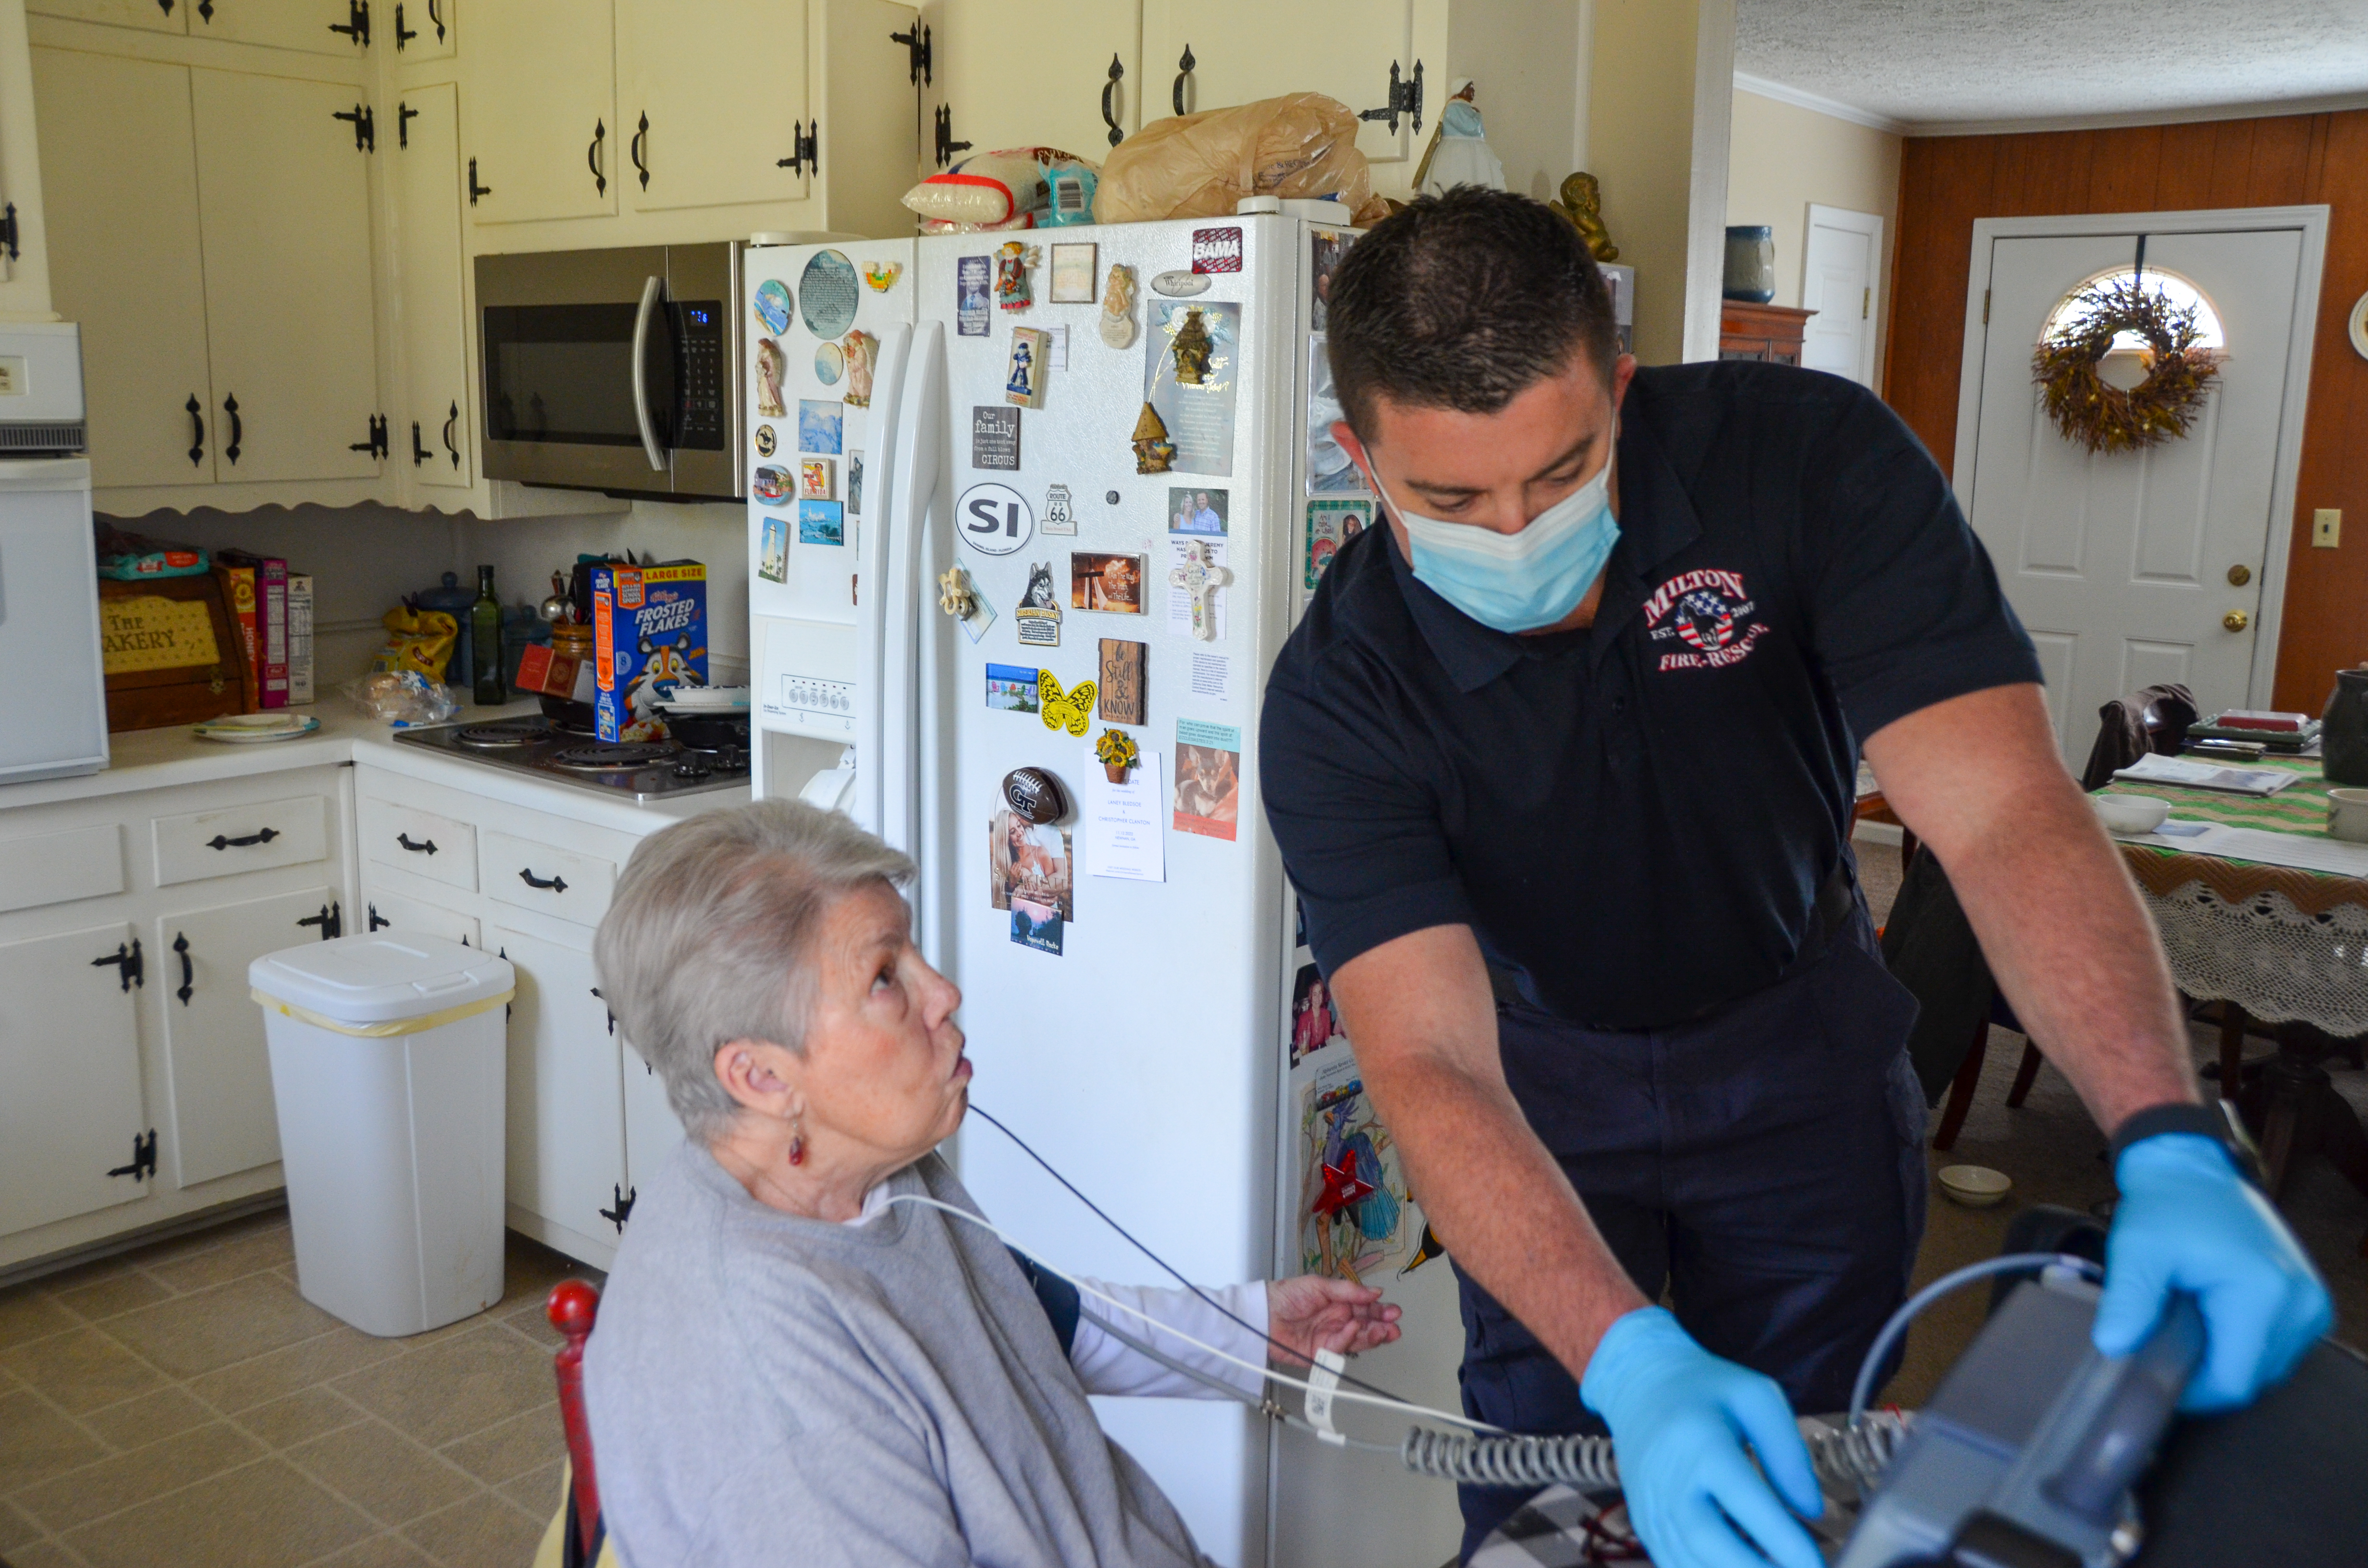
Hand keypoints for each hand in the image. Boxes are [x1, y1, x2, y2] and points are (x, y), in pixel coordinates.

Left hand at [1266, 1275, 1401, 1366]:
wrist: (1262, 1316)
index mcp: (1338, 1303)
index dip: (1380, 1310)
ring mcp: (1330, 1337)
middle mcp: (1337, 1321)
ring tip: (1384, 1331)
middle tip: (1393, 1326)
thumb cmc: (1285, 1295)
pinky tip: (1355, 1328)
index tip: (1393, 1311)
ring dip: (1373, 1336)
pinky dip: (1349, 1338)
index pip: (1365, 1308)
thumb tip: (1374, 1292)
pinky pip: (1340, 1348)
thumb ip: (1348, 1290)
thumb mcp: (1318, 1285)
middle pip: (1366, 1326)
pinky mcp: (1320, 1353)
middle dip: (1382, 1326)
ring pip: (1358, 1339)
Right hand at [1580, 1307, 1822, 1567]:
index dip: (1784, 1540)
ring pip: (1690, 1562)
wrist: (1638, 1384)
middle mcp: (1669, 1480)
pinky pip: (1674, 1563)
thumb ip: (1788, 1452)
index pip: (1745, 1501)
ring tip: (1774, 1567)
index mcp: (1701, 1442)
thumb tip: (1811, 1510)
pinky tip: (1742, 1563)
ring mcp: (1650, 1506)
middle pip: (1710, 1543)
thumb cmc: (1705, 1388)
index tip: (1817, 1564)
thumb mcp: (1757, 1397)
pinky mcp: (1643, 1524)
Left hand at [2094, 1132, 2331, 1410]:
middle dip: (2206, 1370)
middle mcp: (2301, 1303)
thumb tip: (2114, 1346)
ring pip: (2266, 1366)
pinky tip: (2214, 1316)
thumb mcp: (2137, 1250)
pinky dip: (2244, 1342)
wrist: (2194, 1169)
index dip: (2192, 1391)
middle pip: (2251, 1377)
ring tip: (2191, 1320)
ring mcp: (2312, 1303)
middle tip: (2168, 1341)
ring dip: (2226, 1356)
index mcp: (2264, 1293)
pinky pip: (2278, 1347)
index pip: (2233, 1382)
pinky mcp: (2310, 1301)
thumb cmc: (2166, 1206)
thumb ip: (2129, 1301)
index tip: (2156, 1377)